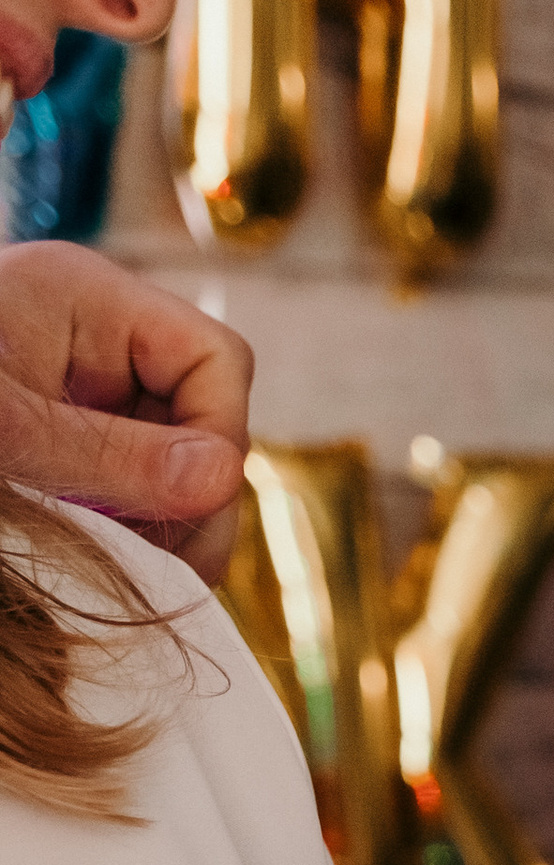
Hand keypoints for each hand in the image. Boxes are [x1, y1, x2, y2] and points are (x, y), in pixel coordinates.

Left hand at [0, 243, 249, 578]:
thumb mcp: (7, 435)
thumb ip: (114, 457)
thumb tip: (221, 479)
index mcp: (87, 297)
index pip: (216, 360)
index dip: (219, 436)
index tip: (188, 506)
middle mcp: (96, 334)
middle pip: (206, 414)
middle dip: (197, 494)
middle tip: (169, 567)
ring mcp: (85, 384)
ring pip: (177, 457)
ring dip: (168, 520)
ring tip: (134, 566)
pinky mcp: (68, 433)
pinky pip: (134, 480)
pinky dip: (134, 523)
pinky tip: (110, 554)